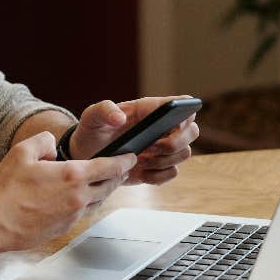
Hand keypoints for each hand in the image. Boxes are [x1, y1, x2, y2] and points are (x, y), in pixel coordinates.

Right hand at [0, 131, 135, 250]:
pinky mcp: (64, 228)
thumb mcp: (22, 152)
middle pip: (110, 186)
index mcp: (73, 175)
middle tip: (121, 170)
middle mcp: (78, 197)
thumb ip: (43, 141)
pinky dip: (87, 204)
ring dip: (104, 191)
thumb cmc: (6, 190)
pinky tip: (79, 199)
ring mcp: (72, 215)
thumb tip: (53, 145)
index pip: (110, 167)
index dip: (124, 161)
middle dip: (118, 176)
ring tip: (103, 183)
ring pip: (98, 202)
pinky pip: (83, 214)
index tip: (131, 157)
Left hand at [68, 97, 198, 185]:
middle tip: (151, 147)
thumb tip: (120, 118)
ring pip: (184, 153)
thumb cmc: (93, 130)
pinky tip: (140, 173)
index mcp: (150, 109)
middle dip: (175, 142)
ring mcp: (162, 149)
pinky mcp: (157, 168)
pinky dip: (158, 176)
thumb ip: (104, 111)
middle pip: (192, 131)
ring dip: (164, 160)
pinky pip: (172, 173)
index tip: (174, 124)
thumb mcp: (92, 116)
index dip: (186, 112)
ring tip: (139, 160)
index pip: (181, 104)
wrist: (87, 156)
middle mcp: (162, 128)